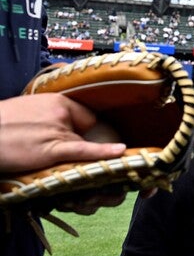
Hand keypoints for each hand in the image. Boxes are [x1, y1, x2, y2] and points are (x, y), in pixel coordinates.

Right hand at [0, 93, 126, 172]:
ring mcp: (58, 130)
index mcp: (57, 101)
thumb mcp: (28, 111)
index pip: (85, 115)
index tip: (84, 136)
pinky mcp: (52, 148)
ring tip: (65, 155)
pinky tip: (120, 152)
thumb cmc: (2, 124)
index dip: (84, 129)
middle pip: (86, 130)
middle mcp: (61, 112)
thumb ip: (49, 116)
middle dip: (79, 142)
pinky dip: (104, 152)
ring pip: (84, 143)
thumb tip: (60, 126)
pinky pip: (84, 150)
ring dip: (81, 152)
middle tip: (59, 149)